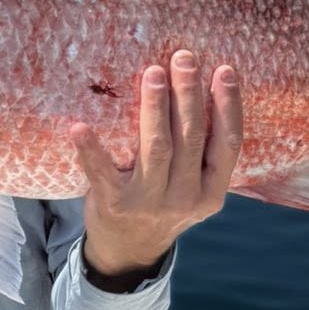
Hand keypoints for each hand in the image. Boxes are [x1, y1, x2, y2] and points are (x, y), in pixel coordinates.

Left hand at [71, 51, 243, 288]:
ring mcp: (148, 203)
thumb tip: (202, 87)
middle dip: (188, 94)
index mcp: (211, 193)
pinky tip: (80, 126)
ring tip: (153, 74)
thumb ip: (201, 153)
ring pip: (156, 148)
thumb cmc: (163, 203)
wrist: (128, 251)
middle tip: (183, 58)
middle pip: (191, 138)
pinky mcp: (113, 204)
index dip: (229, 106)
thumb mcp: (194, 188)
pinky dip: (90, 149)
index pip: (227, 144)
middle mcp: (185, 199)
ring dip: (155, 108)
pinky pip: (102, 173)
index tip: (225, 69)